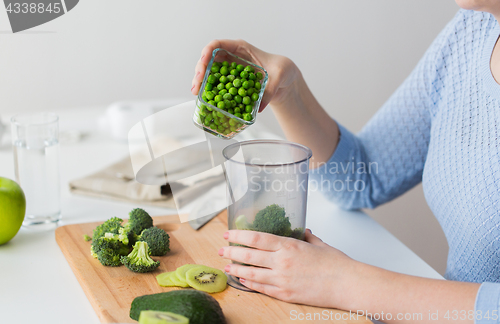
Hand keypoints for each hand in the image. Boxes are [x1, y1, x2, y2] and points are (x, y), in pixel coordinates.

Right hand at [191, 39, 299, 111]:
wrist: (284, 79)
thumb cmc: (282, 69)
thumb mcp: (280, 75)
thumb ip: (270, 89)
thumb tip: (258, 107)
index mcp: (241, 48)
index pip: (218, 44)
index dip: (208, 51)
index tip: (204, 62)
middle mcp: (231, 57)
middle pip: (209, 59)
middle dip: (200, 71)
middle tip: (197, 84)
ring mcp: (229, 70)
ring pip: (209, 72)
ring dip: (201, 82)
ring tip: (196, 93)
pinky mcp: (230, 82)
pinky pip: (216, 84)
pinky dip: (209, 90)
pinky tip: (205, 98)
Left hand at [218, 229, 356, 307]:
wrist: (347, 284)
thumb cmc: (336, 263)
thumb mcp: (318, 244)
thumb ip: (306, 236)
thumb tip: (302, 230)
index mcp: (289, 245)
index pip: (256, 238)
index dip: (239, 235)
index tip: (228, 233)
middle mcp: (282, 261)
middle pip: (249, 255)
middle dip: (232, 252)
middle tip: (222, 250)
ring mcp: (282, 279)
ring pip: (252, 273)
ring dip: (237, 269)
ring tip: (227, 266)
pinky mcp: (285, 294)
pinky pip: (262, 288)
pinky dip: (250, 283)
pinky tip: (242, 279)